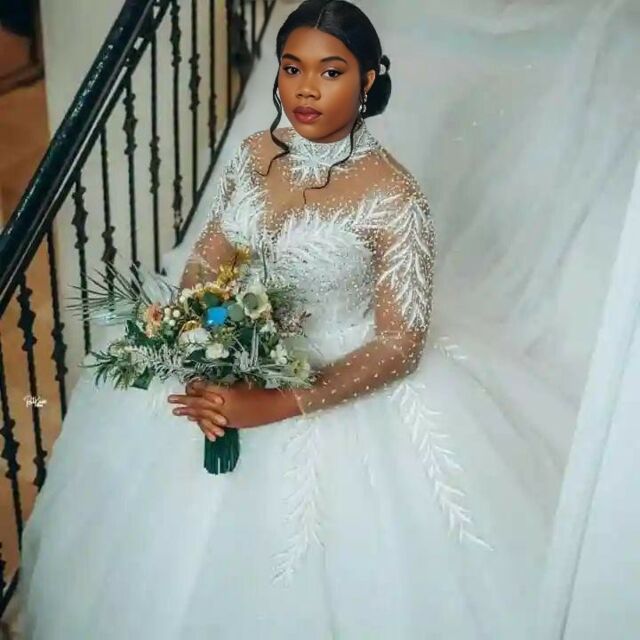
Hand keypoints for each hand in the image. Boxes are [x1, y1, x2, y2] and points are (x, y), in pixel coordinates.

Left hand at [167, 379, 301, 439]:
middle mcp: (224, 406)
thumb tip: (215, 385)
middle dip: (185, 401)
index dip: (195, 387)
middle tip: (170, 400)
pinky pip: (213, 423)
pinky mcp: (233, 423)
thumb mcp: (244, 383)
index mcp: (227, 393)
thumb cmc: (263, 391)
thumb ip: (228, 386)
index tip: (186, 383)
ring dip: (190, 412)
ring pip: (204, 415)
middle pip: (200, 403)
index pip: (205, 390)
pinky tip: (193, 420)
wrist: (277, 407)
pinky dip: (202, 421)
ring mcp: (227, 417)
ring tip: (177, 412)